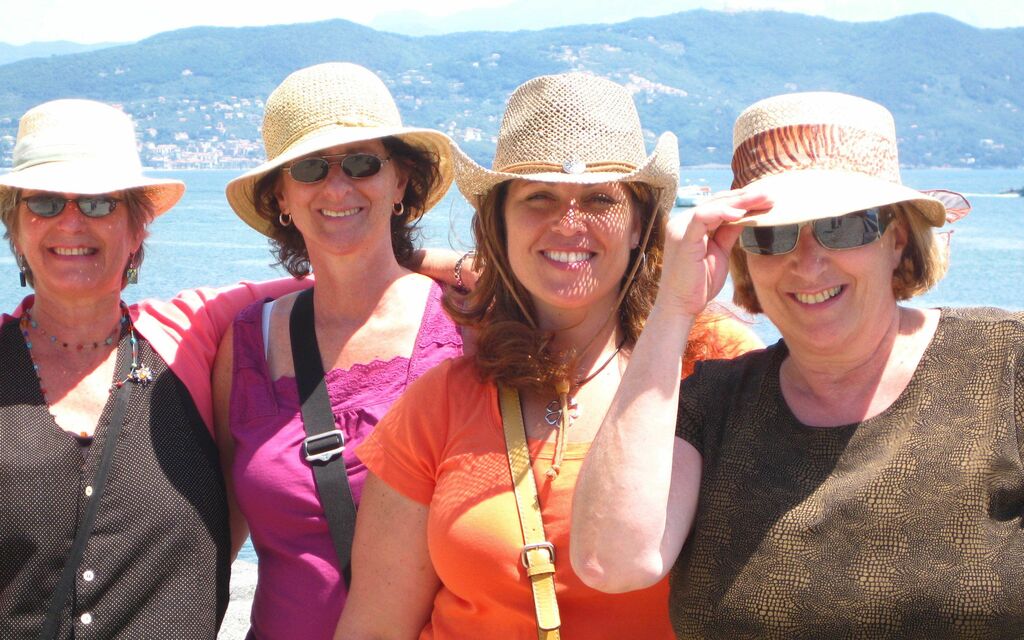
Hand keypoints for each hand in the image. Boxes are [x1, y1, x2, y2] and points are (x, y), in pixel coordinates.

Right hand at [657, 189, 771, 316]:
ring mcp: (680, 229)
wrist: (682, 306)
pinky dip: (722, 212)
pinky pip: (702, 217)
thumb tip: (746, 214)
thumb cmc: (699, 283)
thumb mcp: (720, 252)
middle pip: (716, 201)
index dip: (742, 201)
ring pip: (711, 205)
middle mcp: (682, 222)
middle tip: (769, 196)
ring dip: (739, 201)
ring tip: (761, 200)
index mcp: (690, 225)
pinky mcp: (683, 238)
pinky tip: (741, 214)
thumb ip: (729, 232)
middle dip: (745, 197)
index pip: (717, 204)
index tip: (766, 201)